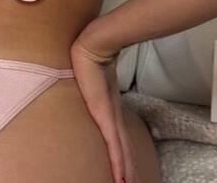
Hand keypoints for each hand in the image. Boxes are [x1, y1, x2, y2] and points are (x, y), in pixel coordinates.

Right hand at [70, 31, 133, 182]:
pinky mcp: (105, 116)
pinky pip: (113, 146)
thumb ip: (91, 80)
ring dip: (124, 171)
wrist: (93, 47)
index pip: (119, 139)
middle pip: (124, 150)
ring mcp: (110, 116)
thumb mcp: (91, 75)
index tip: (128, 173)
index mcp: (110, 109)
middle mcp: (113, 116)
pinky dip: (118, 164)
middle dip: (127, 169)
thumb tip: (88, 76)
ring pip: (121, 153)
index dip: (124, 157)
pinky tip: (121, 178)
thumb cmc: (88, 56)